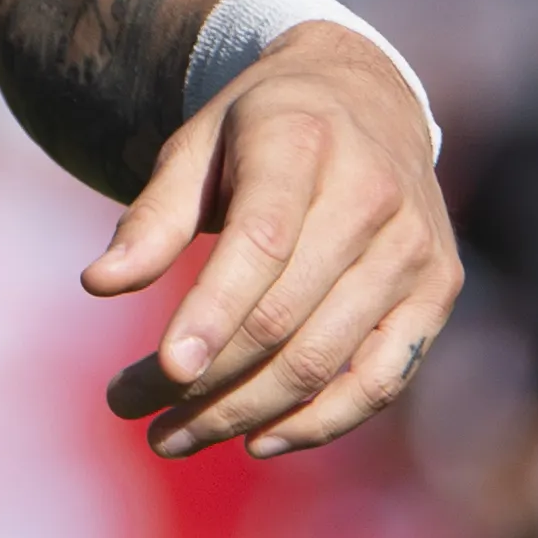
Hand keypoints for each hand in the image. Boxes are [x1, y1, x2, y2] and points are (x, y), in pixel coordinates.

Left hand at [85, 23, 461, 457]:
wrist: (364, 97)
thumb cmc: (257, 130)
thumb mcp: (193, 147)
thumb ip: (152, 218)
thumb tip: (98, 285)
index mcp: (302, 143)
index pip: (259, 244)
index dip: (212, 313)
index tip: (163, 371)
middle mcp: (372, 196)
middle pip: (286, 316)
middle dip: (206, 379)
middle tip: (131, 410)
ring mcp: (415, 248)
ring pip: (328, 358)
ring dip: (247, 412)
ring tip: (175, 434)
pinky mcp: (438, 291)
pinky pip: (383, 378)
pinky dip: (322, 421)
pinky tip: (258, 440)